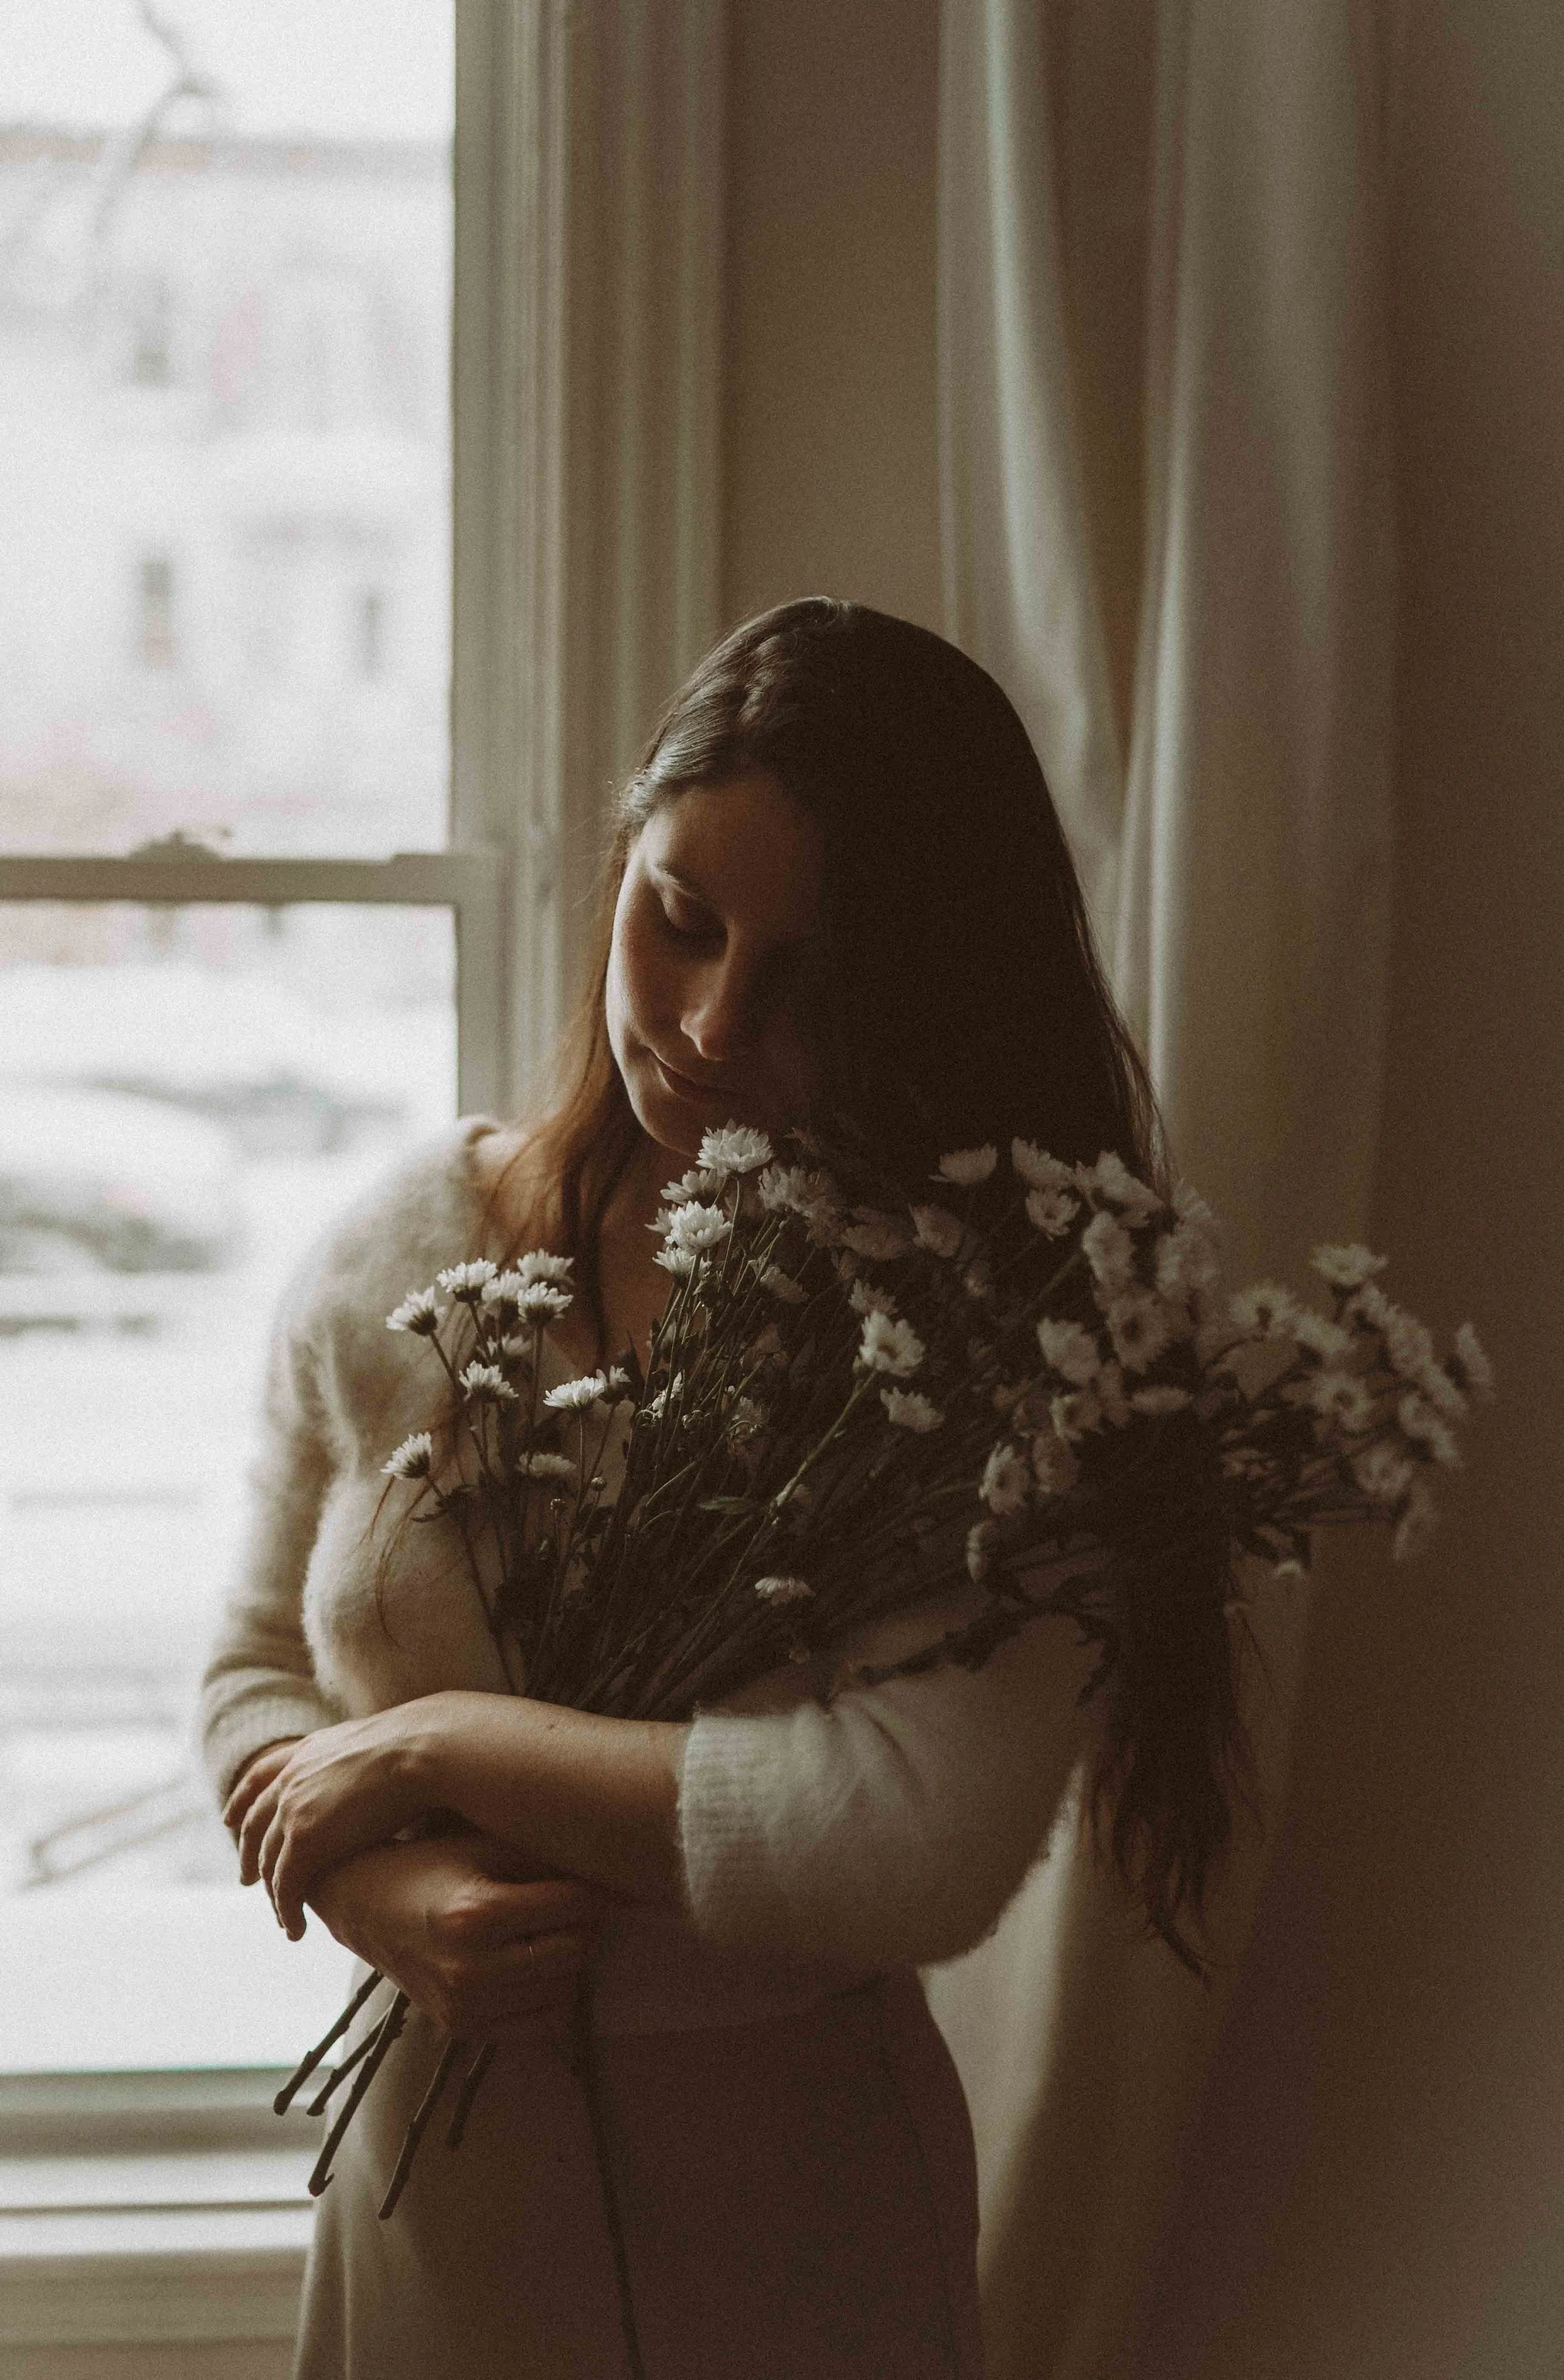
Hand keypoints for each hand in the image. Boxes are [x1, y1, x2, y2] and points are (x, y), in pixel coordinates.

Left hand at [224, 1706, 442, 1937]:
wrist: (421, 1749)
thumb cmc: (420, 1747)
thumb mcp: (378, 1745)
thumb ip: (365, 1763)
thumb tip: (390, 1775)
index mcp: (309, 1751)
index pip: (261, 1776)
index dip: (242, 1799)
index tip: (229, 1817)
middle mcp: (292, 1779)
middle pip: (255, 1824)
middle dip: (247, 1853)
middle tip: (245, 1877)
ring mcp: (293, 1811)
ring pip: (269, 1862)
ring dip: (272, 1893)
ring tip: (281, 1916)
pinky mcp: (304, 1843)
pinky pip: (286, 1887)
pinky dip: (287, 1910)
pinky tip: (295, 1929)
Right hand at [305, 1834, 609, 2036]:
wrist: (359, 1905)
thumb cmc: (426, 1863)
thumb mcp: (480, 1845)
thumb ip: (540, 1857)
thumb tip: (609, 1863)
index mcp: (478, 1914)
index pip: (575, 1906)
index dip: (600, 1890)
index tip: (608, 1879)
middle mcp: (471, 1968)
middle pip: (576, 1950)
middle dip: (586, 1925)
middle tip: (576, 1904)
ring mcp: (465, 2006)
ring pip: (565, 1990)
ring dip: (568, 1961)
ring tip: (549, 1931)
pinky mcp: (462, 2029)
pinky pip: (541, 2025)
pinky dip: (549, 1996)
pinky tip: (532, 1965)